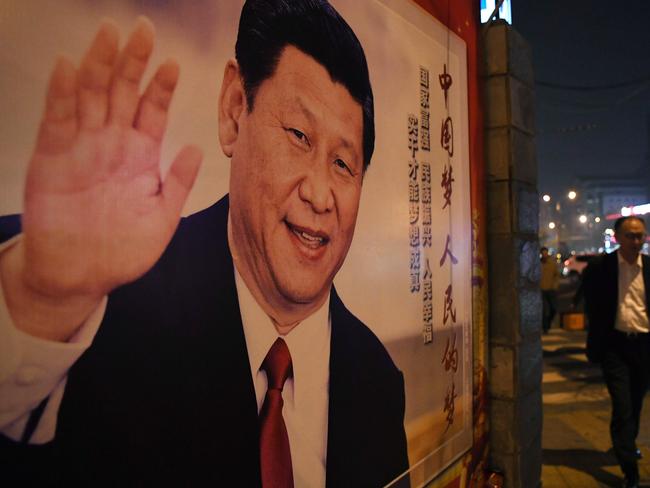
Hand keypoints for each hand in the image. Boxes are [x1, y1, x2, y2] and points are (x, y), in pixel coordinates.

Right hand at [0, 18, 201, 339]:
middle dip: (132, 61)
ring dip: (98, 64)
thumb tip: (198, 148)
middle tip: (143, 28)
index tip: (173, 63)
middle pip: (121, 92)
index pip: (152, 111)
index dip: (161, 86)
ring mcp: (81, 148)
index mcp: (140, 156)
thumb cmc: (124, 250)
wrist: (82, 276)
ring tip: (110, 33)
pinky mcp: (51, 158)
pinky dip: (61, 94)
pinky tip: (68, 66)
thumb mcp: (161, 218)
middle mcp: (111, 144)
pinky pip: (57, 121)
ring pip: (89, 96)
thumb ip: (177, 183)